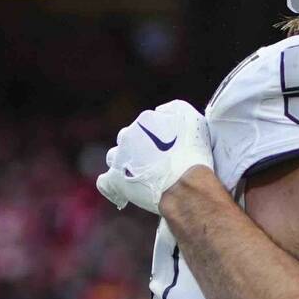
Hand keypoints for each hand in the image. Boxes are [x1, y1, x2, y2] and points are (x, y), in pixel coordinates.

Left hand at [96, 100, 212, 213]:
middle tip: (154, 162)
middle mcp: (129, 134)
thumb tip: (160, 110)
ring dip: (124, 164)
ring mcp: (119, 157)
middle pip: (127, 138)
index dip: (155, 136)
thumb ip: (174, 110)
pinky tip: (124, 188)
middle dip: (137, 148)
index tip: (166, 148)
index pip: (145, 124)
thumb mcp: (193, 120)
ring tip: (141, 176)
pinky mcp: (114, 180)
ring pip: (114, 157)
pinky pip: (105, 182)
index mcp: (146, 119)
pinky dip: (113, 185)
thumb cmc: (193, 155)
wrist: (186, 185)